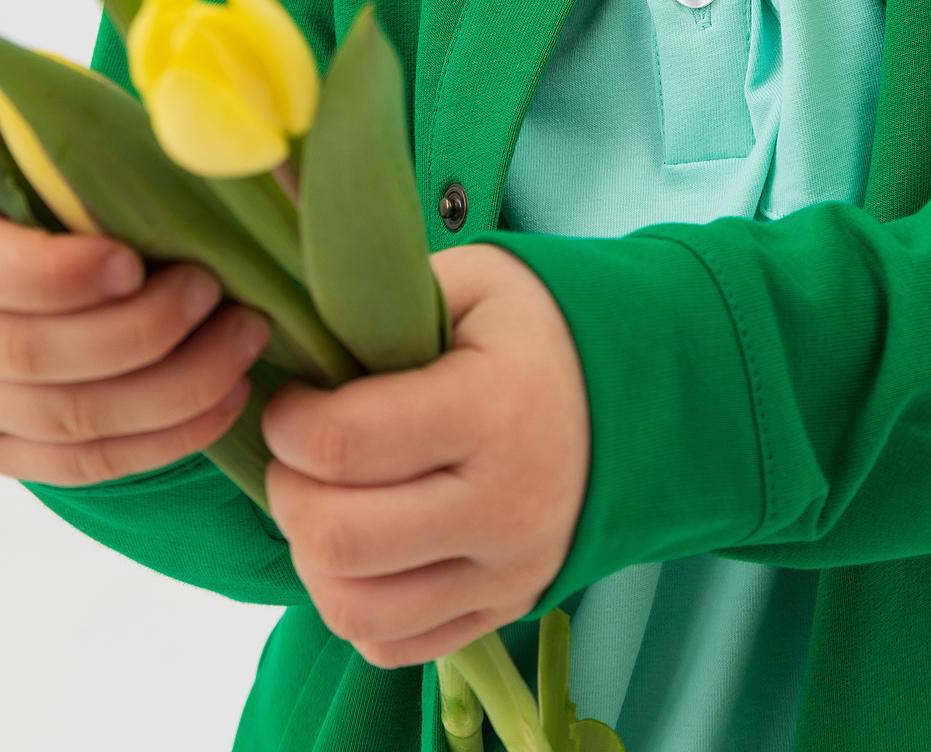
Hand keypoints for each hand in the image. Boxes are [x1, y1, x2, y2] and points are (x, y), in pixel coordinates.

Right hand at [0, 156, 272, 484]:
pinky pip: (87, 464)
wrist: (0, 259)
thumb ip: (99, 153)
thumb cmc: (47, 189)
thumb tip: (199, 138)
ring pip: (68, 419)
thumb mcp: (51, 155)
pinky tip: (228, 397)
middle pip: (29, 355)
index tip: (133, 261)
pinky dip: (167, 437)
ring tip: (243, 340)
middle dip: (139, 330)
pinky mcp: (3, 453)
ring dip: (172, 386)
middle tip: (214, 290)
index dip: (56, 275)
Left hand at [258, 244, 589, 668]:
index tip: (293, 399)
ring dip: (311, 557)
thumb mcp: (470, 283)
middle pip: (339, 539)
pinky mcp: (506, 610)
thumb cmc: (533, 330)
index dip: (289, 423)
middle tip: (296, 453)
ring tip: (323, 502)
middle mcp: (502, 505)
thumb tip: (293, 330)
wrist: (642, 393)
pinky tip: (362, 549)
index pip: (343, 443)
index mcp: (489, 408)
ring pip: (356, 610)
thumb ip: (383, 298)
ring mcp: (507, 571)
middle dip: (288, 491)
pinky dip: (354, 606)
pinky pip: (392, 647)